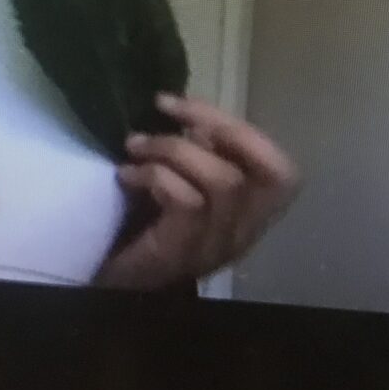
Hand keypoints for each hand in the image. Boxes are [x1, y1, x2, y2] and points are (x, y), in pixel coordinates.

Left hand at [95, 94, 298, 290]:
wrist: (105, 280)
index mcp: (249, 214)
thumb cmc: (142, 227)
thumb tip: (189, 112)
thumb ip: (198, 155)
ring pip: (224, 182)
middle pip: (265, 171)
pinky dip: (154, 176)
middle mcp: (243, 234)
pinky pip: (187, 203)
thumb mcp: (181, 183)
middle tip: (164, 109)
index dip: (244, 131)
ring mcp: (216, 249)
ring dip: (173, 149)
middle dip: (215, 124)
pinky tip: (126, 175)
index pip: (283, 172)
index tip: (190, 109)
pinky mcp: (181, 256)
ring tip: (135, 145)